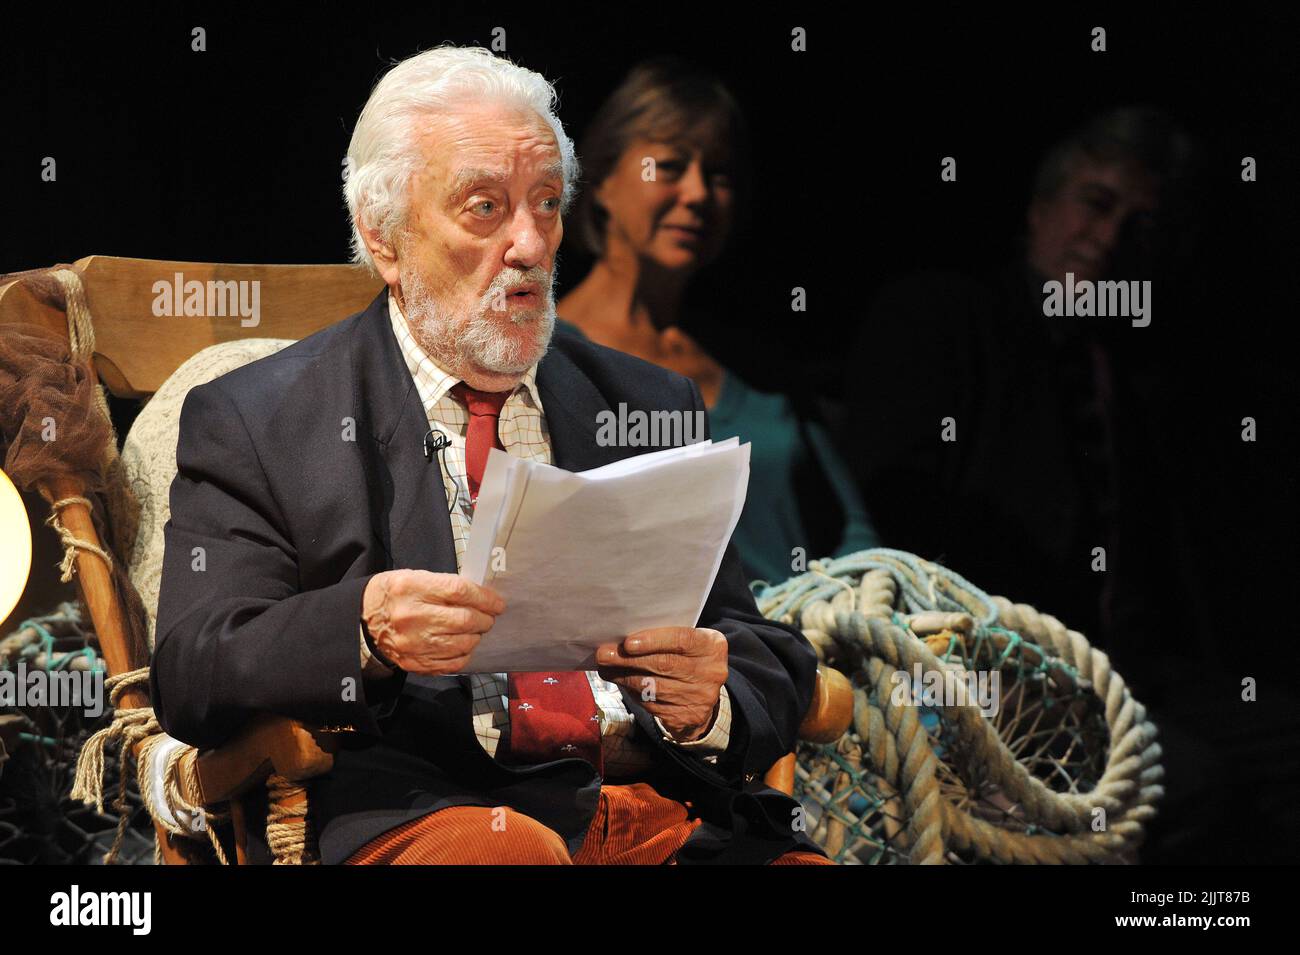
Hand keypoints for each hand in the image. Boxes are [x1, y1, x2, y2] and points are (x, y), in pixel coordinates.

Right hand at [362, 570, 503, 675]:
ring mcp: (413, 643)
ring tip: (476, 629)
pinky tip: (463, 644)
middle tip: (489, 616)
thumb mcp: (414, 577)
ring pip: (462, 643)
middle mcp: (412, 617)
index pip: (459, 591)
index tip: (497, 602)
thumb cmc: (395, 594)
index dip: (485, 598)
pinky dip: (465, 653)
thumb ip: (445, 585)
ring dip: (476, 636)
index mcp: (411, 588)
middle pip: (464, 620)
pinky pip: (452, 663)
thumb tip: (480, 596)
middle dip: (484, 619)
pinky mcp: (415, 663)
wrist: (364, 621)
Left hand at [596, 627, 726, 740]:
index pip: (682, 639)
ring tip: (606, 669)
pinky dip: (632, 693)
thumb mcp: (685, 643)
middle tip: (603, 654)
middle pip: (664, 665)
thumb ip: (663, 638)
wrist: (704, 693)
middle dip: (629, 660)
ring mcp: (701, 697)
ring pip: (654, 687)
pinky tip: (621, 683)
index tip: (627, 643)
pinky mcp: (687, 717)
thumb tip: (621, 639)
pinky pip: (652, 705)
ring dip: (624, 677)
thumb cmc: (686, 658)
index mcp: (712, 646)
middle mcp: (711, 672)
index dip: (653, 641)